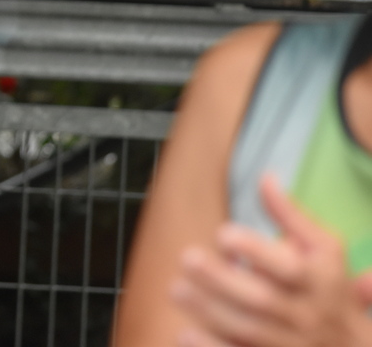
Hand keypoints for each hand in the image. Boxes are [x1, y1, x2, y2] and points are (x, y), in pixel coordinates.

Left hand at [171, 175, 371, 346]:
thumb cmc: (331, 288)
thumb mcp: (325, 249)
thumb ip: (291, 216)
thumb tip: (266, 177)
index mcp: (318, 280)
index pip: (289, 267)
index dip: (256, 250)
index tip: (223, 232)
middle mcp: (305, 313)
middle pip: (262, 300)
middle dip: (221, 280)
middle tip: (187, 258)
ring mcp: (289, 343)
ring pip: (247, 330)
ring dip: (209, 310)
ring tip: (176, 289)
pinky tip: (183, 332)